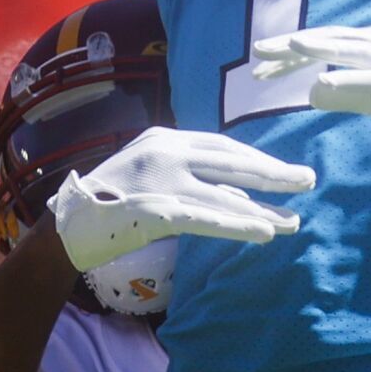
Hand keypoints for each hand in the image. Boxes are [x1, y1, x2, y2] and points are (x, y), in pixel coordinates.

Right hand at [48, 127, 314, 270]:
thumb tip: (244, 198)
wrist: (62, 227)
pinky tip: (263, 232)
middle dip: (272, 173)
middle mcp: (163, 151)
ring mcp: (156, 179)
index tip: (286, 171)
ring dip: (262, 209)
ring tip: (293, 222)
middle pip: (230, 162)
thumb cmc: (110, 204)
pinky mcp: (151, 209)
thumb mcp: (153, 179)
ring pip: (222, 194)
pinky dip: (236, 224)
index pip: (222, 147)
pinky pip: (202, 218)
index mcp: (165, 138)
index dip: (258, 160)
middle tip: (308, 180)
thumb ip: (194, 182)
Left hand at [253, 25, 370, 140]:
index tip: (260, 67)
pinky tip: (324, 80)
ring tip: (289, 48)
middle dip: (293, 46)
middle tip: (258, 52)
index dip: (291, 55)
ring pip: (351, 48)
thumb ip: (348, 94)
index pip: (324, 46)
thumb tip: (311, 94)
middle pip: (330, 40)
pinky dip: (349, 77)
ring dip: (319, 46)